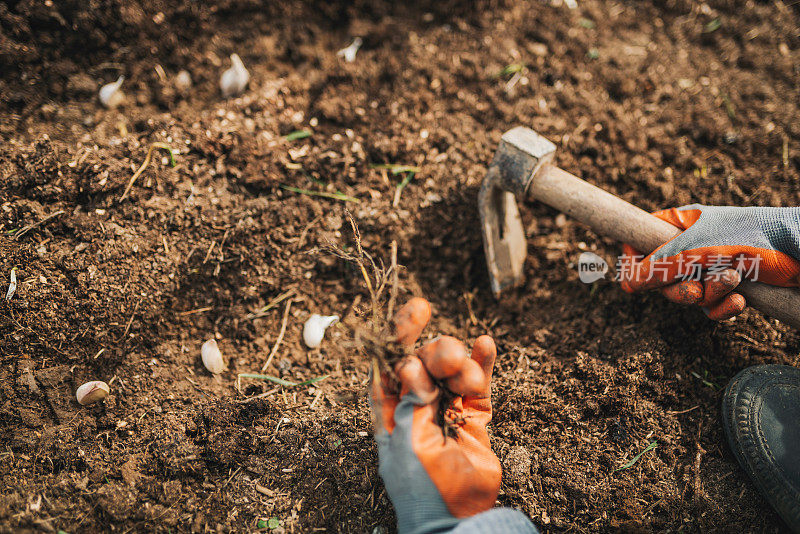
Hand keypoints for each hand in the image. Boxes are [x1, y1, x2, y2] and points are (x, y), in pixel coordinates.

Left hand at [370, 298, 500, 533]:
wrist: (457, 519)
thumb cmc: (421, 486)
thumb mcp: (406, 442)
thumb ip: (410, 401)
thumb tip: (409, 364)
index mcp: (390, 409)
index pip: (390, 361)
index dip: (400, 332)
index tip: (419, 309)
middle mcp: (416, 403)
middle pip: (423, 359)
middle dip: (436, 351)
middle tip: (448, 357)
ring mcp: (446, 407)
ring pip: (451, 368)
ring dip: (459, 362)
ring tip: (464, 376)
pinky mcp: (473, 415)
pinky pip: (477, 382)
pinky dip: (482, 363)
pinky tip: (485, 344)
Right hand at [619, 205, 799, 319]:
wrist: (798, 250)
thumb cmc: (748, 237)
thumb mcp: (694, 250)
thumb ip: (658, 268)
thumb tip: (627, 284)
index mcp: (679, 224)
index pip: (641, 242)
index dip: (635, 261)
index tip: (636, 277)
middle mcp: (691, 245)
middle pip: (662, 277)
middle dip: (680, 288)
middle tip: (694, 290)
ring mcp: (710, 267)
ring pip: (687, 294)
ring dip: (708, 295)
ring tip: (731, 282)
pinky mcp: (729, 288)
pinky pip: (710, 306)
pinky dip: (722, 308)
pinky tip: (739, 301)